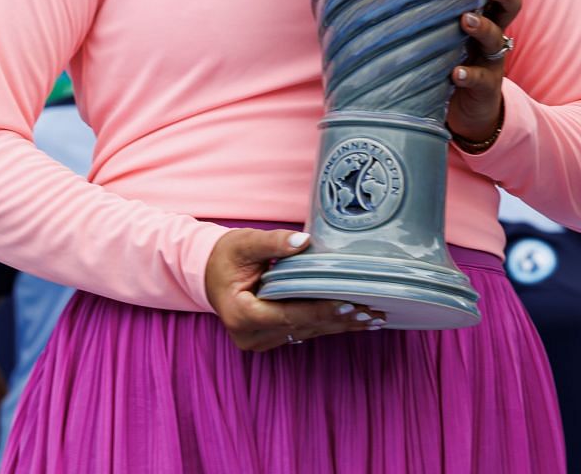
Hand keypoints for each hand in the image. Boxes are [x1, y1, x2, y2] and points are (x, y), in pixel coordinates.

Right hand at [205, 229, 383, 350]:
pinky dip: (327, 324)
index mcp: (241, 314)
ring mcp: (259, 340)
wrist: (208, 272)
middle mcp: (250, 335)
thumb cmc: (227, 255)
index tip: (348, 304)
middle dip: (338, 320)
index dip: (319, 310)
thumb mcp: (246, 243)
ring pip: (306, 332)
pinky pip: (303, 331)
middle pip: (302, 326)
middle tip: (372, 312)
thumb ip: (274, 243)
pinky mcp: (269, 338)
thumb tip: (304, 240)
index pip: (288, 314)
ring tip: (371, 318)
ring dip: (338, 325)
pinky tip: (353, 321)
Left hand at [450, 0, 534, 146]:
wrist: (468, 112)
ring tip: (466, 20)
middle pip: (508, 6)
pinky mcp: (484, 87)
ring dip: (482, 27)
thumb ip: (436, 4)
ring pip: (495, 38)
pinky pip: (478, 79)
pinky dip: (468, 74)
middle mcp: (493, 32)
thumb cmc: (449, 58)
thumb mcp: (446, 29)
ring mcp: (490, 60)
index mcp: (486, 14)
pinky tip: (456, 73)